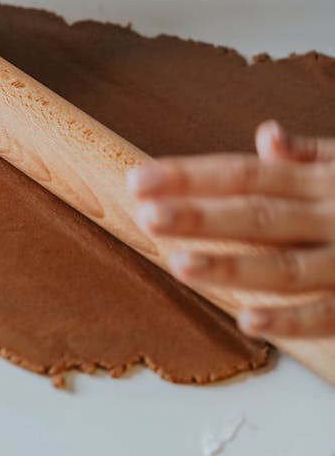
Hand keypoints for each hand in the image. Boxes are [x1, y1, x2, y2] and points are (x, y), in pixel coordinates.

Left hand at [128, 121, 334, 338]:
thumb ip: (312, 155)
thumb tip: (266, 134)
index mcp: (322, 182)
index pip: (246, 175)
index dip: (191, 177)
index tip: (139, 180)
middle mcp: (333, 216)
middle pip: (258, 214)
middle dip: (201, 216)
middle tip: (147, 215)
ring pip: (286, 266)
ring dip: (233, 266)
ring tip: (181, 265)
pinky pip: (327, 315)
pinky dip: (290, 321)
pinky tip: (247, 320)